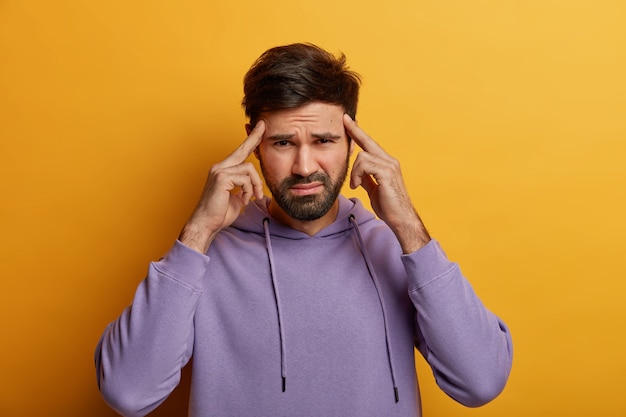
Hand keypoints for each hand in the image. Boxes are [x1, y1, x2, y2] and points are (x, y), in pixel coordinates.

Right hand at [179, 121, 265, 253]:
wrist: (206, 224)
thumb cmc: (219, 214)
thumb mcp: (236, 199)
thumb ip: (243, 190)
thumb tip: (252, 189)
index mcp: (223, 171)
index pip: (239, 153)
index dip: (250, 140)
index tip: (259, 128)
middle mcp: (220, 167)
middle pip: (242, 150)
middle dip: (254, 137)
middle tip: (264, 125)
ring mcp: (219, 171)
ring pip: (249, 169)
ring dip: (255, 185)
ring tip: (253, 197)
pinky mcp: (221, 178)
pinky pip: (245, 179)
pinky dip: (249, 190)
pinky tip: (245, 200)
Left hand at [343, 114, 429, 252]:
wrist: (400, 218)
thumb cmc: (389, 206)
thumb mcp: (373, 189)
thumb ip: (366, 178)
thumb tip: (357, 174)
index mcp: (386, 163)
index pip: (370, 145)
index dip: (359, 133)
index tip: (349, 122)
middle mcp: (389, 161)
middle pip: (368, 141)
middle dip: (355, 130)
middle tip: (344, 119)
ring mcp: (389, 165)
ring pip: (362, 156)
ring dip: (354, 171)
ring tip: (355, 185)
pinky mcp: (387, 173)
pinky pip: (365, 165)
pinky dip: (357, 175)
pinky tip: (356, 185)